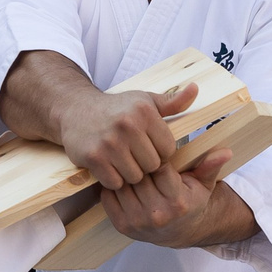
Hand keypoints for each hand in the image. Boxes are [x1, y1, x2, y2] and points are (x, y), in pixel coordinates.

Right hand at [60, 84, 195, 186]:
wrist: (75, 109)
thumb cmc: (116, 108)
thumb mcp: (144, 101)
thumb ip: (172, 102)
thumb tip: (195, 89)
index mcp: (144, 111)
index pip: (168, 149)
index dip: (161, 152)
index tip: (149, 147)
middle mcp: (127, 125)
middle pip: (153, 165)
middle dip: (146, 165)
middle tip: (134, 156)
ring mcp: (109, 142)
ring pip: (135, 176)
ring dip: (130, 174)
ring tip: (122, 161)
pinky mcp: (93, 157)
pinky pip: (115, 182)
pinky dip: (113, 179)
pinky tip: (109, 166)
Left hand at [99, 147, 232, 247]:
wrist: (179, 232)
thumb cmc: (191, 201)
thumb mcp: (204, 184)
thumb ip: (210, 166)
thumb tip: (226, 152)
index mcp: (177, 202)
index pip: (159, 166)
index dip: (155, 156)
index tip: (155, 151)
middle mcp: (157, 215)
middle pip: (138, 175)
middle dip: (138, 163)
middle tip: (138, 155)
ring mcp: (137, 222)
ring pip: (121, 184)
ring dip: (123, 173)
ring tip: (129, 165)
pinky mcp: (122, 226)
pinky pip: (108, 196)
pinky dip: (113, 186)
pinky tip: (121, 180)